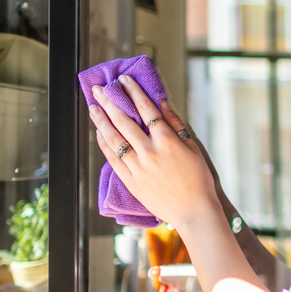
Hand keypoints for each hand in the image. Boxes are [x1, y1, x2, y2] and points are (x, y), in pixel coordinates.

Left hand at [89, 77, 219, 230]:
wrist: (194, 211)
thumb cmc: (198, 179)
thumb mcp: (193, 147)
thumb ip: (176, 123)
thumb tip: (162, 103)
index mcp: (167, 141)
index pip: (146, 109)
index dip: (134, 92)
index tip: (124, 80)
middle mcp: (150, 152)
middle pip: (124, 121)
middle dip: (110, 102)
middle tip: (98, 89)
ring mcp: (138, 167)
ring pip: (114, 139)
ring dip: (101, 121)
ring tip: (92, 107)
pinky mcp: (131, 181)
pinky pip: (113, 159)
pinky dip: (104, 144)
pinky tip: (99, 133)